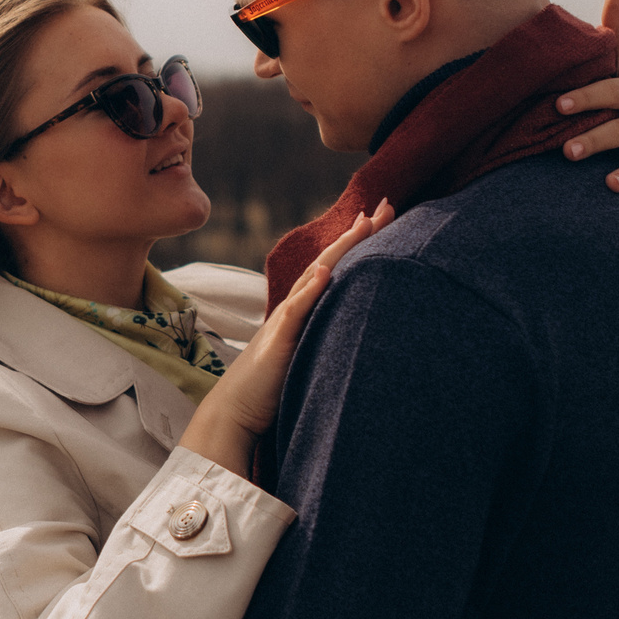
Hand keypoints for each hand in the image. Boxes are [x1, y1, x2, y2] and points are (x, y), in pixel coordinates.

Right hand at [182, 201, 396, 472]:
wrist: (233, 413)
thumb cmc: (267, 393)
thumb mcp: (304, 360)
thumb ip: (322, 343)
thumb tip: (351, 337)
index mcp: (301, 314)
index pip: (332, 271)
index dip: (355, 245)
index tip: (378, 220)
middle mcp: (293, 310)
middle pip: (328, 263)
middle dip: (357, 234)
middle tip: (385, 205)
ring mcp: (284, 322)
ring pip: (314, 277)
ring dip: (339, 250)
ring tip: (362, 224)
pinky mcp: (277, 341)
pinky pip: (295, 312)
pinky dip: (310, 290)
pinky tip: (324, 271)